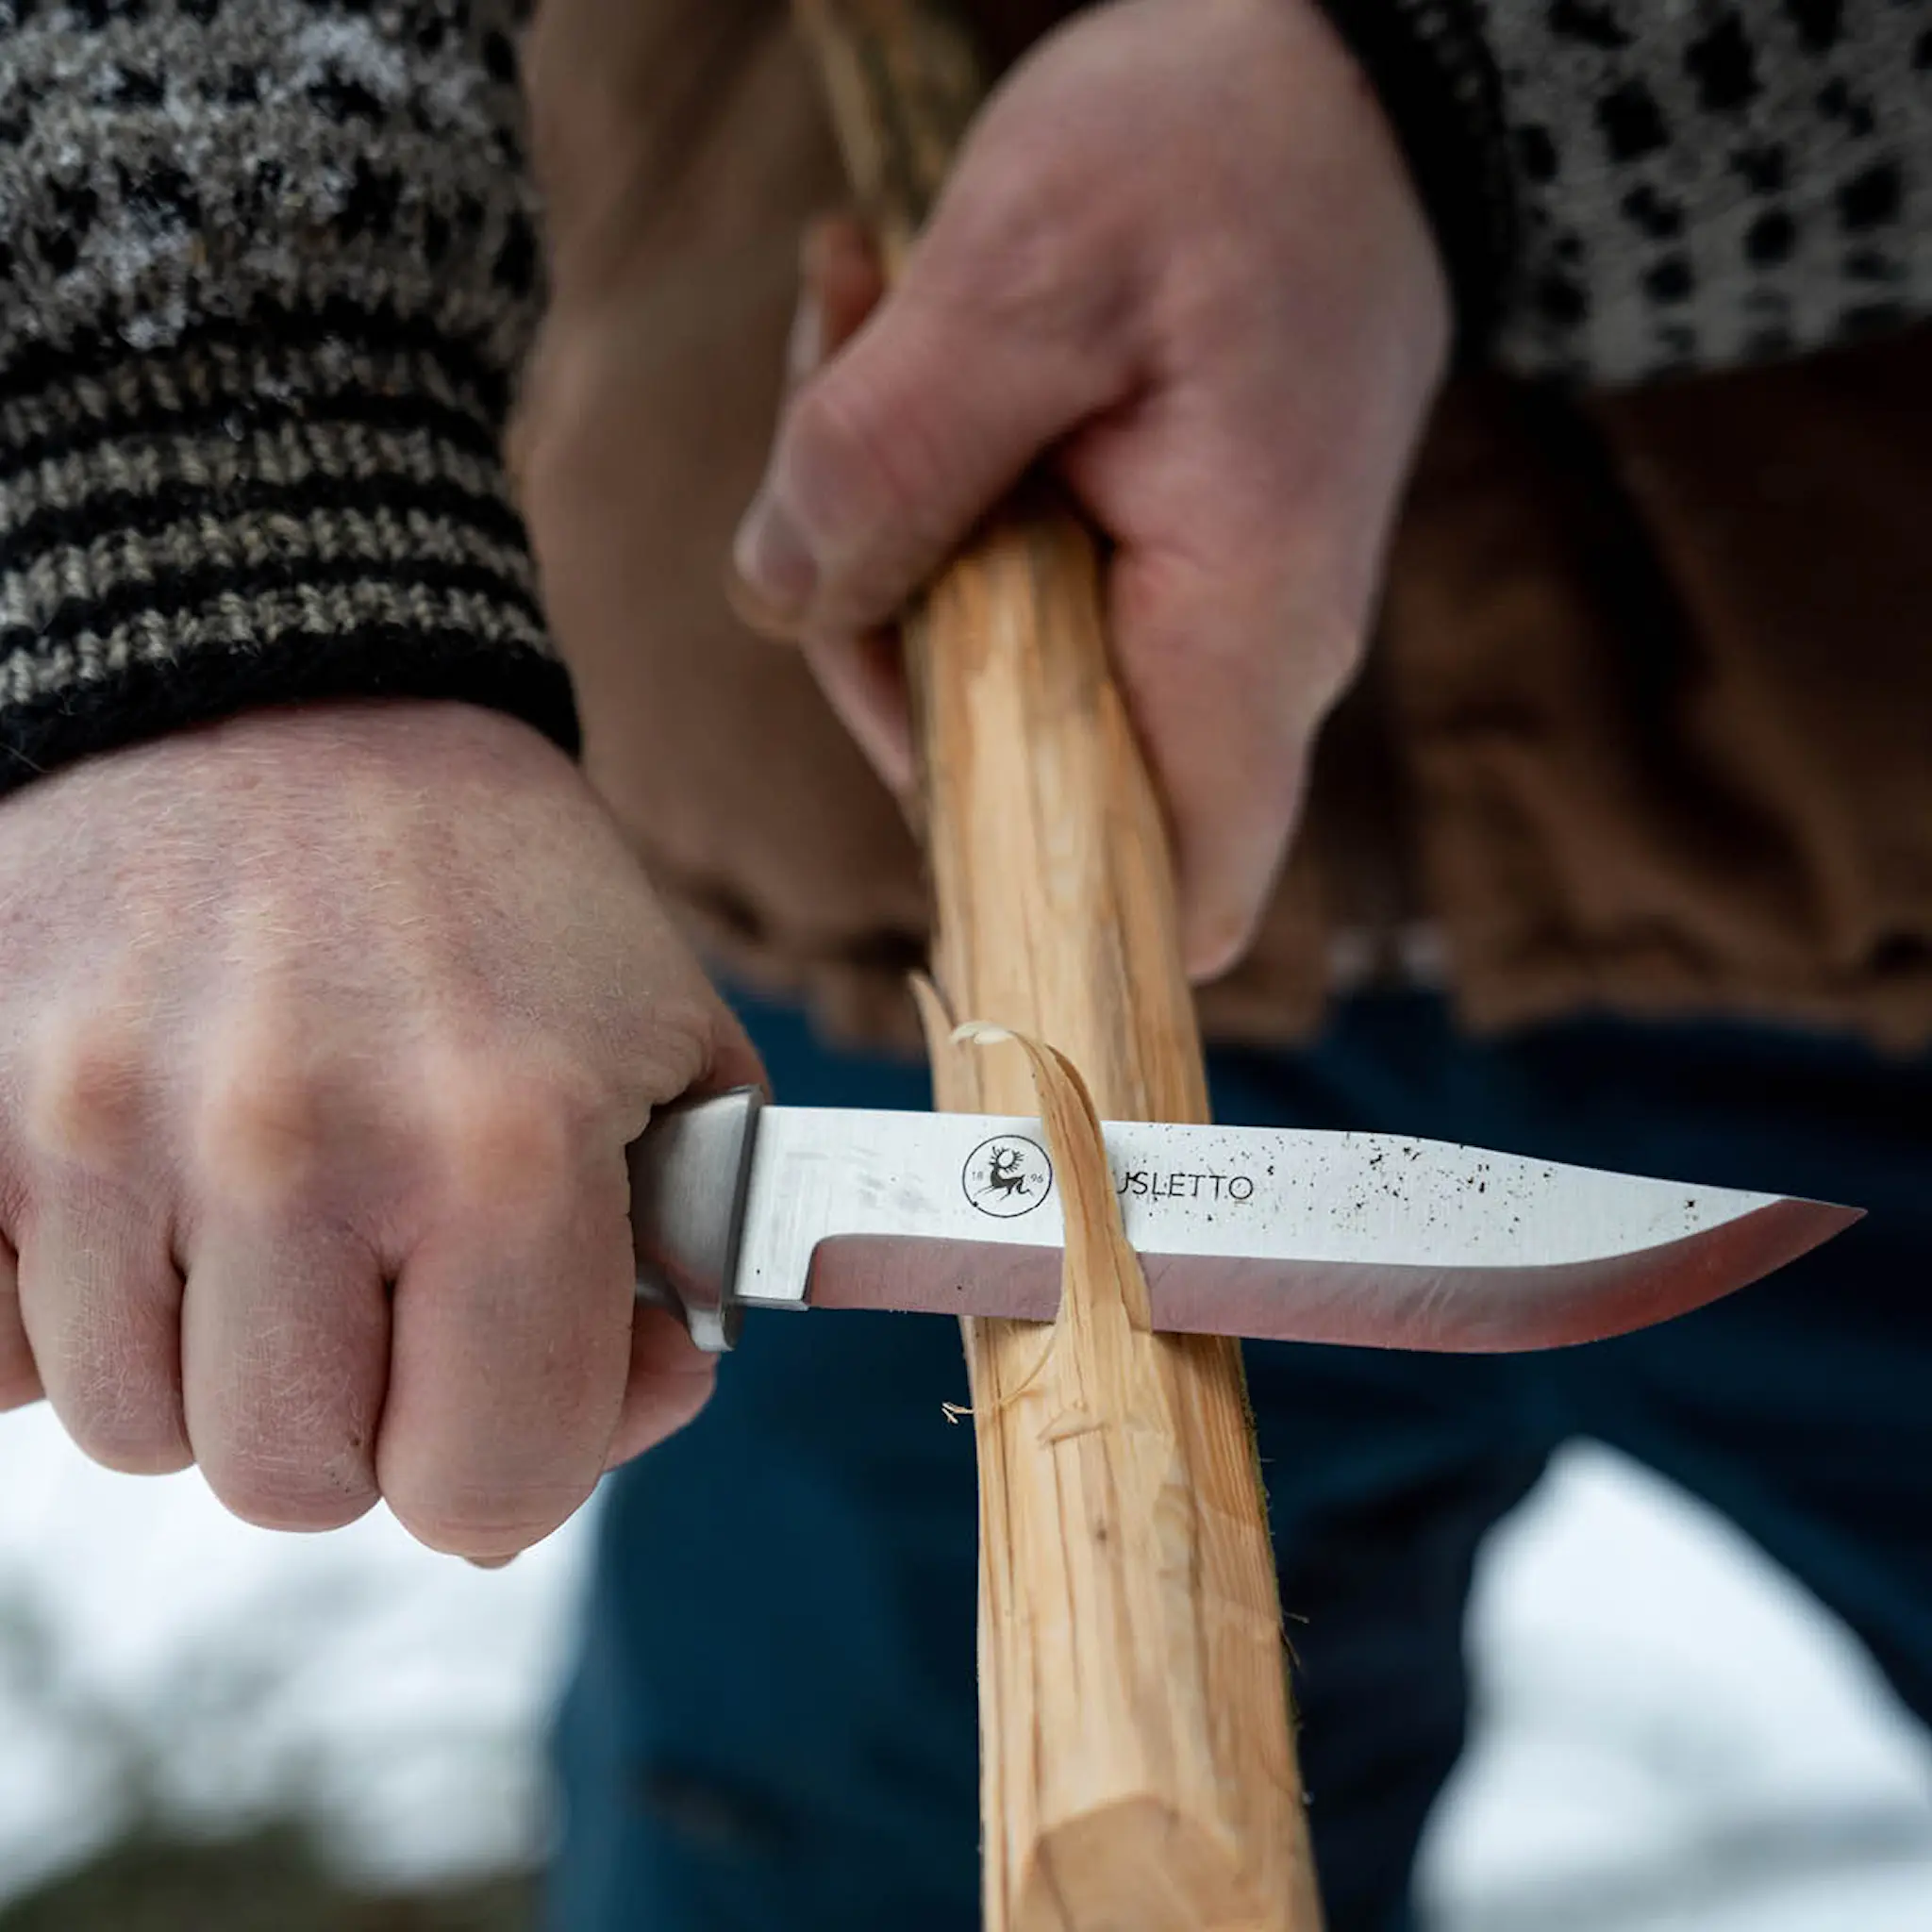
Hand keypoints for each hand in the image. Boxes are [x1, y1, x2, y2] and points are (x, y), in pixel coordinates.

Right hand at [0, 701, 758, 1559]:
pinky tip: (147, 1200)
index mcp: (500, 1146)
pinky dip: (67, 1311)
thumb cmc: (499, 890)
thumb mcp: (669, 1046)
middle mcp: (289, 1147)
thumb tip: (618, 1423)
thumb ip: (683, 1260)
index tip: (518, 1373)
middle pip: (290, 1485)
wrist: (297, 691)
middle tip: (388, 1274)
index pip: (487, 1490)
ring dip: (216, 1354)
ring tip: (274, 1198)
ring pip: (135, 1427)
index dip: (519, 1458)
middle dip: (359, 1413)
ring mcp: (98, 1123)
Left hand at [731, 0, 1449, 977]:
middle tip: (840, 398)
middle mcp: (1237, 666)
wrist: (1350, 85)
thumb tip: (784, 593)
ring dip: (889, 529)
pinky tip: (908, 342)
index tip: (905, 743)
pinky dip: (935, 494)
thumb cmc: (1227, 156)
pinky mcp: (1158, 569)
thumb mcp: (1030, 265)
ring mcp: (1199, 625)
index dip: (1032, 901)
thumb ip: (892, 449)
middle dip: (882, 623)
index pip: (1173, 901)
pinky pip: (1011, 602)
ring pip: (989, 683)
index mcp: (1238, 633)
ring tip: (871, 320)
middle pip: (1014, 779)